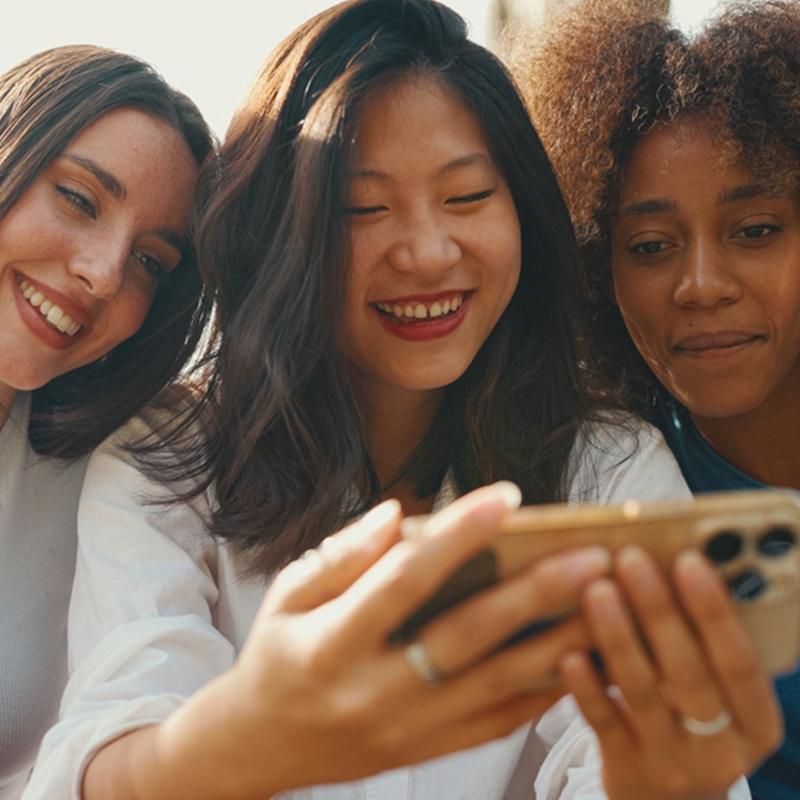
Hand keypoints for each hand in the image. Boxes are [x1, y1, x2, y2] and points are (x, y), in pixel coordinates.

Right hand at [161, 483, 612, 798]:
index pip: (403, 581)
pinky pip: (499, 722)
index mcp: (331, 645)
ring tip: (610, 603)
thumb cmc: (276, 655)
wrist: (260, 746)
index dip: (456, 536)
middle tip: (592, 556)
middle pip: (466, 637)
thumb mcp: (287, 593)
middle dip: (534, 594)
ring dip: (560, 642)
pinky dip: (545, 689)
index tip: (507, 497)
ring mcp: (408, 730)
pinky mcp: (431, 750)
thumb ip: (343, 554)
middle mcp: (375, 691)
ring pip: (498, 686)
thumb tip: (402, 514)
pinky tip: (583, 653)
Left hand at [560, 545, 781, 799]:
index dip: (714, 611)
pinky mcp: (625, 769)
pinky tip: (569, 653)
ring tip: (597, 589)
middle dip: (658, 611)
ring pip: (642, 694)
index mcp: (756, 721)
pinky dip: (586, 687)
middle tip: (630, 559)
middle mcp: (720, 747)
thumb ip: (704, 648)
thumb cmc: (695, 724)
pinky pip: (603, 723)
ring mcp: (670, 762)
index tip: (689, 560)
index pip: (740, 662)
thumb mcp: (721, 698)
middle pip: (688, 674)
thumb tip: (669, 566)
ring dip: (618, 637)